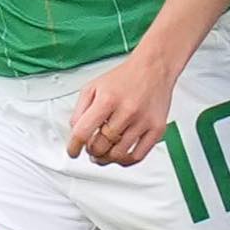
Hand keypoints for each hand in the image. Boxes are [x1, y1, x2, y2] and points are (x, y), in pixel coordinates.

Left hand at [67, 51, 176, 166]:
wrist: (154, 68)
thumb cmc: (125, 77)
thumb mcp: (93, 87)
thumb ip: (80, 110)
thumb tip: (75, 132)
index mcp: (107, 100)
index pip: (83, 132)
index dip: (74, 147)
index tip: (73, 152)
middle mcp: (126, 111)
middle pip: (100, 146)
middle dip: (91, 151)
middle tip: (90, 149)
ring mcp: (143, 122)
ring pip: (117, 154)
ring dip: (106, 158)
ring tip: (103, 153)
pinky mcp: (157, 129)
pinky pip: (137, 156)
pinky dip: (124, 161)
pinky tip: (119, 155)